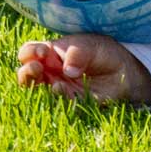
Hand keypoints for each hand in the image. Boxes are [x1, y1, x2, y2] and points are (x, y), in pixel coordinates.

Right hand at [16, 34, 150, 103]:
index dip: (30, 53)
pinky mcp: (70, 101)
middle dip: (27, 73)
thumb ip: (78, 54)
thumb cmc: (102, 52)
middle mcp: (49, 71)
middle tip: (37, 69)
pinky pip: (59, 104)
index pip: (29, 52)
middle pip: (26, 75)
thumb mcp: (91, 46)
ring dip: (40, 89)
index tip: (42, 53)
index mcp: (49, 53)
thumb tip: (68, 71)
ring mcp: (57, 87)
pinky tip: (64, 91)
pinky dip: (59, 100)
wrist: (123, 69)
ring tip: (55, 84)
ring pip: (38, 92)